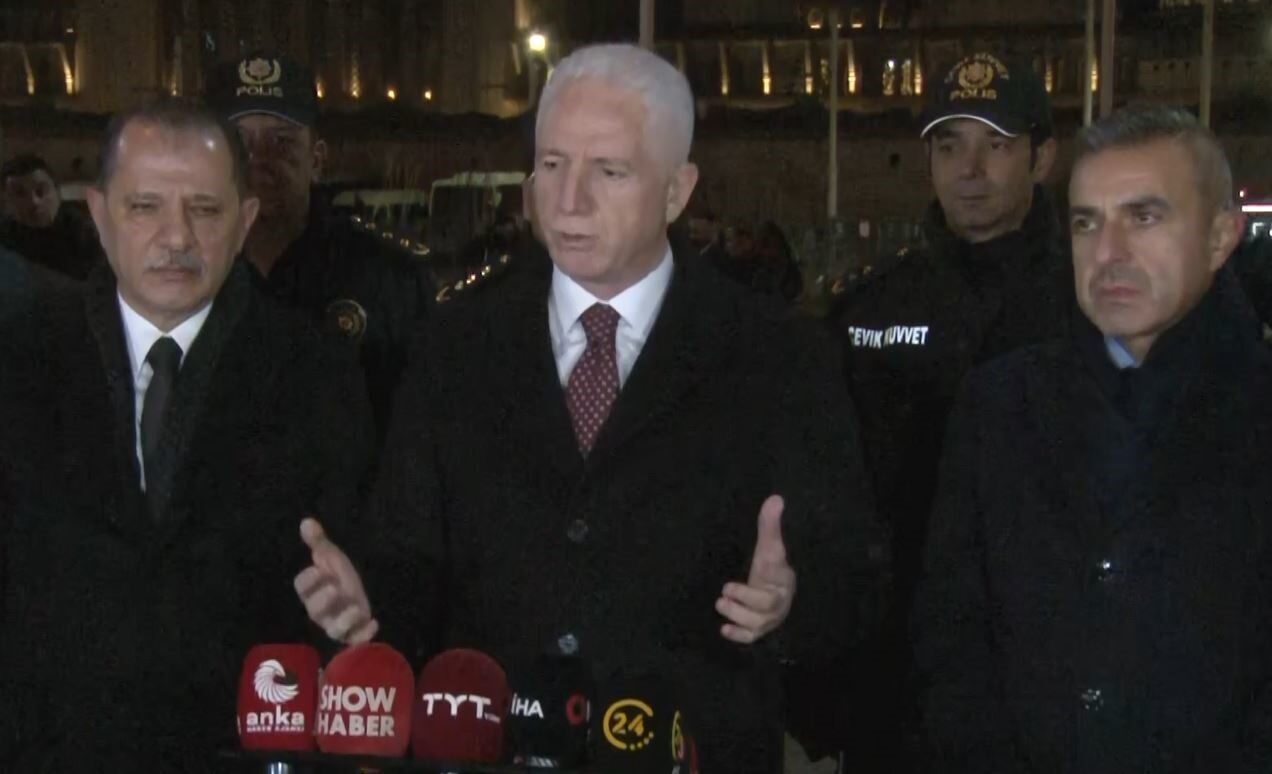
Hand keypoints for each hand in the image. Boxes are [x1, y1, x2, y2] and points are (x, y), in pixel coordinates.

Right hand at [294, 517, 378, 644]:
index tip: (320, 569)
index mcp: (313, 590)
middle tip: (336, 588)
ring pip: (334, 629)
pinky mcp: (354, 632)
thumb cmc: (339, 576)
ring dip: (344, 620)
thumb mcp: (331, 556)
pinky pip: (355, 639)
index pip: (302, 587)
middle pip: (315, 610)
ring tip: (356, 609)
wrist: (358, 595)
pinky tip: (374, 623)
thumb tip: (306, 521)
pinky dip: (364, 634)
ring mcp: (337, 623)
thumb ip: (318, 542)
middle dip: (324, 600)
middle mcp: (321, 610)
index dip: (309, 580)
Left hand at [716, 495, 796, 643]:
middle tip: (724, 591)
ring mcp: (769, 618)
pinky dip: (738, 635)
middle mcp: (779, 601)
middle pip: (768, 606)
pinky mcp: (759, 630)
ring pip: (758, 624)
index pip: (777, 578)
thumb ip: (770, 525)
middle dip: (745, 601)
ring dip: (738, 616)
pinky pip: (751, 638)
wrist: (776, 593)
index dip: (761, 579)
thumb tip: (775, 498)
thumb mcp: (768, 546)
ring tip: (720, 604)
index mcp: (782, 579)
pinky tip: (724, 630)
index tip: (744, 574)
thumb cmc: (770, 568)